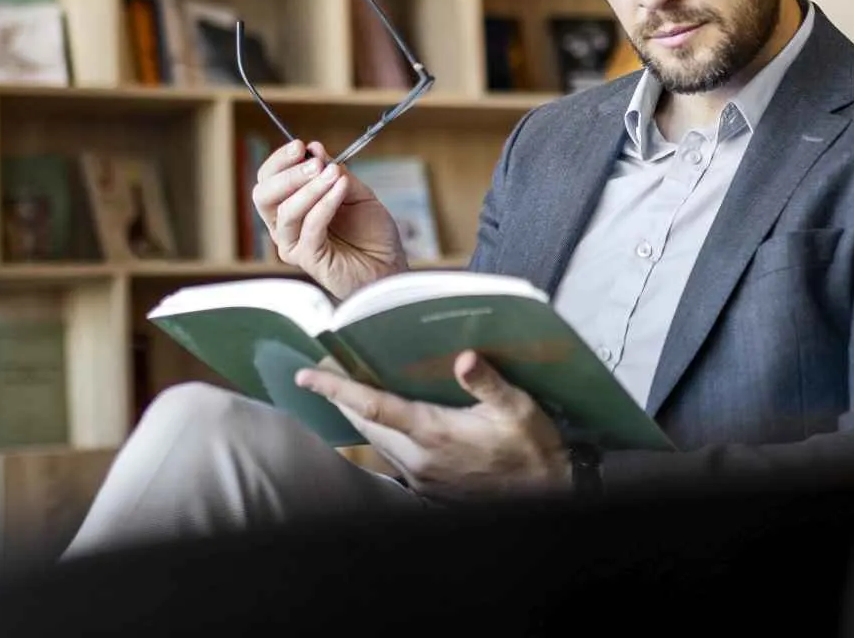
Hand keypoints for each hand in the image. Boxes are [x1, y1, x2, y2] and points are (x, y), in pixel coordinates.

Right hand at [252, 139, 407, 299]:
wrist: (389, 265)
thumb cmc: (371, 233)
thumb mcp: (356, 192)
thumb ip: (335, 173)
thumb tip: (315, 149)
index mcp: (290, 207)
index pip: (268, 180)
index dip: (280, 161)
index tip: (300, 146)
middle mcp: (285, 226)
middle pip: (263, 196)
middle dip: (287, 174)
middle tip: (314, 161)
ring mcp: (293, 244)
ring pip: (286, 211)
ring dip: (310, 187)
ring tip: (333, 173)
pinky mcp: (308, 258)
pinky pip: (310, 226)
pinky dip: (325, 203)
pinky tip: (341, 188)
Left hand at [295, 350, 570, 501]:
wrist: (547, 495)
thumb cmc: (532, 449)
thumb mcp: (518, 409)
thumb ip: (487, 383)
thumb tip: (464, 357)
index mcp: (433, 433)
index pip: (372, 406)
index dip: (336, 388)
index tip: (306, 374)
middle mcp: (418, 458)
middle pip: (364, 424)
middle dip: (340, 397)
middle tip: (323, 371)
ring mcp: (421, 476)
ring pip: (375, 442)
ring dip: (358, 416)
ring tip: (346, 391)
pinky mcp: (429, 487)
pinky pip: (392, 456)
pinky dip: (379, 434)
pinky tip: (385, 423)